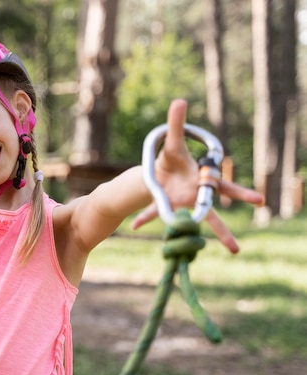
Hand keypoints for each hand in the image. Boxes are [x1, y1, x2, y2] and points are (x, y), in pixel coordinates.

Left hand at [131, 99, 264, 252]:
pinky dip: (144, 216)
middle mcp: (194, 197)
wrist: (157, 170)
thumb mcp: (172, 142)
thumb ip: (176, 123)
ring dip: (187, 238)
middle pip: (211, 215)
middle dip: (223, 232)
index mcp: (202, 181)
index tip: (259, 200)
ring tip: (203, 257)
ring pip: (188, 224)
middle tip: (235, 250)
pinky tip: (133, 224)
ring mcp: (180, 205)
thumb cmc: (171, 158)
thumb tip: (179, 100)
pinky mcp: (164, 208)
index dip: (241, 193)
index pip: (224, 187)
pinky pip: (156, 214)